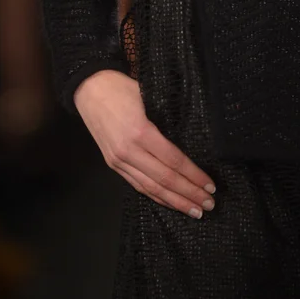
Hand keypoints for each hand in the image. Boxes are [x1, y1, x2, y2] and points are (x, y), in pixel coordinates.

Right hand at [75, 71, 215, 217]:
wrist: (89, 88)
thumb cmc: (120, 87)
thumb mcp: (148, 97)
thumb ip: (166, 120)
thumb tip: (192, 140)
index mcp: (140, 132)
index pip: (174, 161)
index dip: (194, 176)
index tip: (210, 185)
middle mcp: (128, 151)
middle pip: (165, 179)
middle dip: (189, 194)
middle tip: (209, 204)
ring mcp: (118, 160)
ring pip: (151, 188)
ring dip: (174, 201)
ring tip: (194, 211)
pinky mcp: (112, 164)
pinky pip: (137, 185)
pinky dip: (156, 196)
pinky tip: (170, 202)